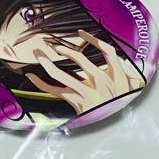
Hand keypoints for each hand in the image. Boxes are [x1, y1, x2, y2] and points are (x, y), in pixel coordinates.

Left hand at [27, 30, 142, 114]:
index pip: (106, 51)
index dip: (93, 40)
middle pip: (79, 59)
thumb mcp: (127, 86)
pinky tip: (31, 76)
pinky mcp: (75, 103)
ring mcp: (86, 94)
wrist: (118, 126)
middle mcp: (99, 83)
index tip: (81, 33)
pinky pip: (54, 91)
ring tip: (39, 53)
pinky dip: (40, 83)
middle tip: (53, 44)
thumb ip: (123, 69)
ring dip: (47, 62)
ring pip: (61, 75)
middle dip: (65, 49)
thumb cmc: (119, 102)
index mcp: (115, 76)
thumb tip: (122, 56)